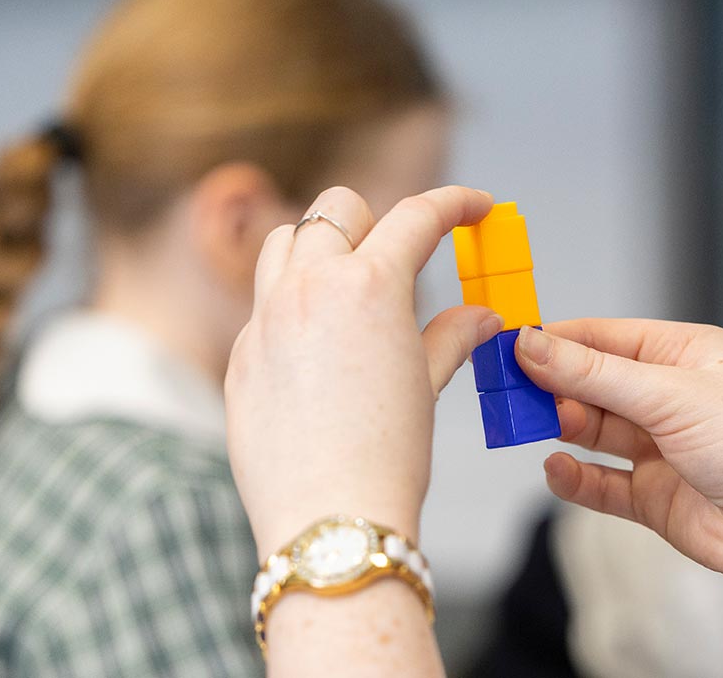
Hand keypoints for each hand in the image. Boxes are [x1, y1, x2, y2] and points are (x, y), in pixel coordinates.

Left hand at [224, 185, 501, 554]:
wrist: (329, 519)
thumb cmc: (386, 459)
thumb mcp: (427, 386)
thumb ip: (452, 337)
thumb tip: (483, 316)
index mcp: (368, 286)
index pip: (416, 216)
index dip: (455, 202)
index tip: (475, 206)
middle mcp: (309, 288)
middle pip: (336, 209)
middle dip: (374, 221)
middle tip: (399, 257)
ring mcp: (264, 320)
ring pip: (283, 242)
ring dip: (318, 249)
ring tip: (347, 289)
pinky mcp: (239, 358)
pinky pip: (262, 308)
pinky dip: (292, 311)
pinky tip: (316, 355)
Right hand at [514, 320, 722, 597]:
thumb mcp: (668, 395)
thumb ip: (593, 374)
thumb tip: (532, 345)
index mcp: (686, 354)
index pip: (606, 337)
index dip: (557, 340)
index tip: (509, 344)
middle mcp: (673, 397)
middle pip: (593, 384)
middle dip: (552, 387)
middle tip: (507, 392)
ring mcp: (663, 448)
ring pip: (593, 431)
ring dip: (561, 427)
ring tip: (529, 426)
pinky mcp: (655, 497)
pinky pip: (602, 482)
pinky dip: (575, 477)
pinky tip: (556, 469)